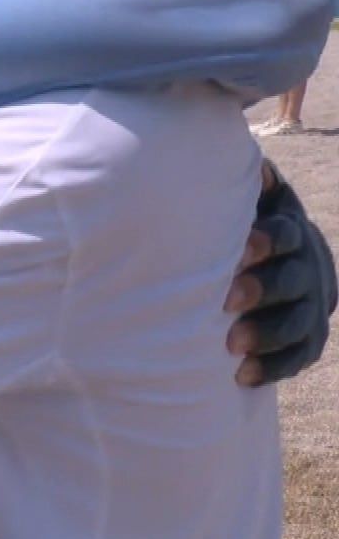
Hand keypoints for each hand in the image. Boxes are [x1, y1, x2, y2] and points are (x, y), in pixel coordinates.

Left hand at [224, 161, 335, 385]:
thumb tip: (250, 163)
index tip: (240, 248)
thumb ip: (248, 182)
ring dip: (266, 335)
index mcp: (291, 232)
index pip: (285, 235)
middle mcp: (308, 270)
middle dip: (262, 291)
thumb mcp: (254, 196)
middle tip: (226, 300)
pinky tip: (242, 376)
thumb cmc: (253, 221)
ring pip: (296, 324)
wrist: (293, 259)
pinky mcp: (309, 340)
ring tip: (230, 346)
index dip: (267, 242)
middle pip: (292, 281)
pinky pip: (297, 358)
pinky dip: (272, 367)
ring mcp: (312, 308)